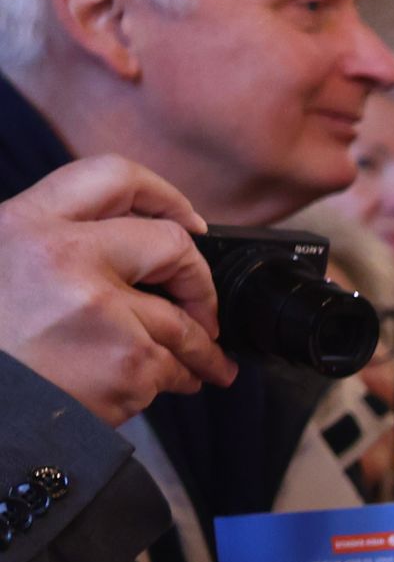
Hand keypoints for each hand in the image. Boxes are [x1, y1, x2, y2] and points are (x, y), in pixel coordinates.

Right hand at [0, 154, 232, 424]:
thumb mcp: (2, 266)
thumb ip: (52, 245)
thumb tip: (127, 244)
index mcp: (26, 224)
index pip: (112, 176)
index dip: (164, 197)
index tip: (189, 222)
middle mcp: (64, 256)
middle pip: (171, 246)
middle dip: (199, 282)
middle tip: (204, 310)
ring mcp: (100, 309)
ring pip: (182, 321)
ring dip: (202, 347)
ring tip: (205, 363)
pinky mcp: (126, 362)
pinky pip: (175, 368)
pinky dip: (178, 380)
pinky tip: (166, 385)